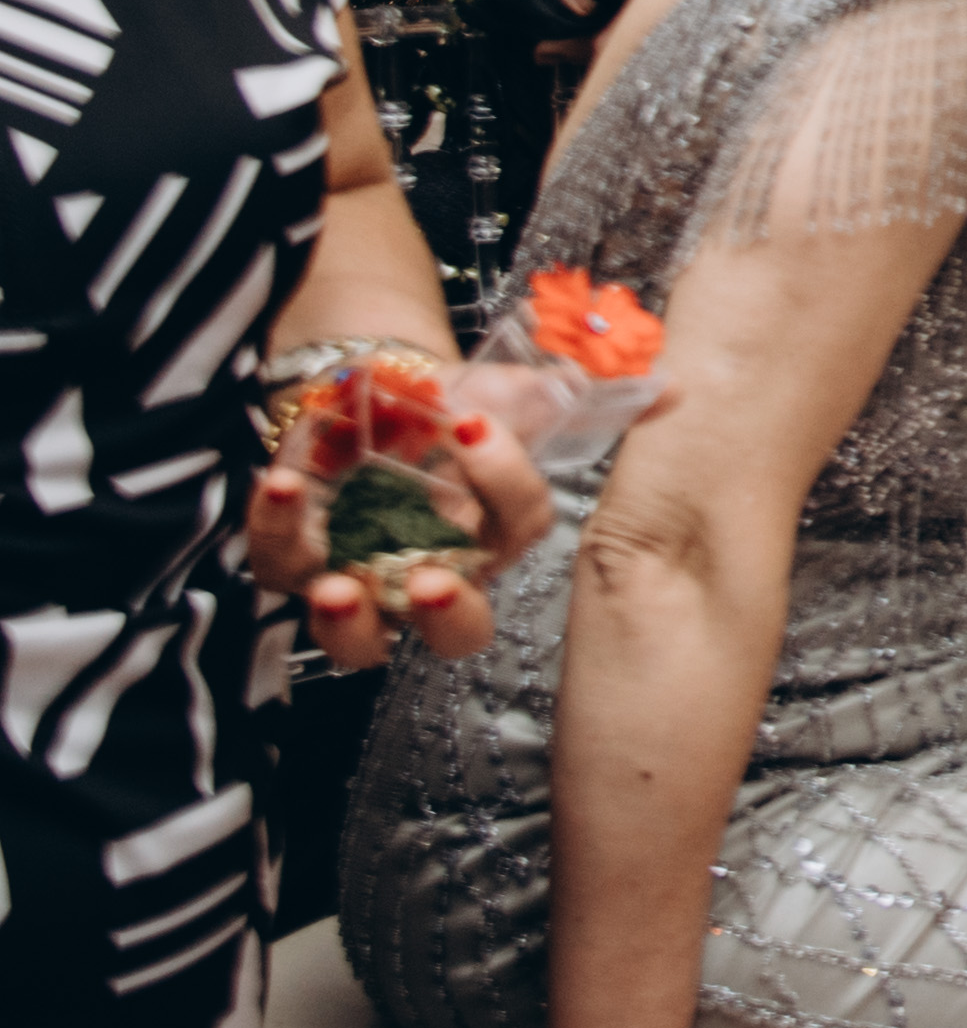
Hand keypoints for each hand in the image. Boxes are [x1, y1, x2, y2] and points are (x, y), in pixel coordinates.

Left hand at [249, 378, 558, 670]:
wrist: (365, 398)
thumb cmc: (442, 409)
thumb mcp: (497, 392)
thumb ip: (547, 393)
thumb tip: (631, 386)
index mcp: (495, 538)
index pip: (518, 528)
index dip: (506, 484)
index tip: (474, 427)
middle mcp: (433, 577)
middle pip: (453, 630)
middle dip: (446, 615)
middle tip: (431, 583)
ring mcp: (361, 582)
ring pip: (357, 640)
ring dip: (347, 621)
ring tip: (336, 587)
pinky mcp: (293, 561)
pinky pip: (279, 564)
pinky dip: (274, 529)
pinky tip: (280, 486)